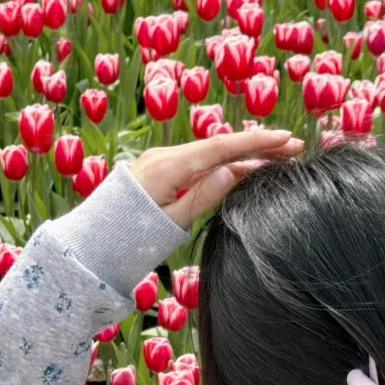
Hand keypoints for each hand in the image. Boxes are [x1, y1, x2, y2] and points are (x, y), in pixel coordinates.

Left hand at [129, 127, 303, 229]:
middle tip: (293, 148)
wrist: (91, 244)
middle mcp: (163, 156)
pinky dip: (221, 162)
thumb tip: (236, 169)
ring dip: (241, 153)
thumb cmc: (130, 240)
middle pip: (218, 146)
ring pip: (208, 153)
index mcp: (168, 167)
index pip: (221, 148)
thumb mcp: (173, 223)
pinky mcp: (156, 170)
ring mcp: (158, 161)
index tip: (286, 140)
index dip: (257, 143)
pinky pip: (195, 161)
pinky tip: (242, 166)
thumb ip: (205, 195)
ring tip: (275, 157)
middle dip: (256, 146)